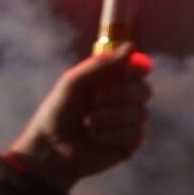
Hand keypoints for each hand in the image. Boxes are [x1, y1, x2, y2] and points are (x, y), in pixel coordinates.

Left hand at [6, 45, 152, 188]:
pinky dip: (111, 135)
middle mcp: (124, 101)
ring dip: (110, 117)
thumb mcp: (74, 82)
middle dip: (120, 95)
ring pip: (140, 114)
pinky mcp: (128, 144)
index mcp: (112, 82)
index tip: (125, 73)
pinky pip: (134, 134)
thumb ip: (102, 64)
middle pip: (144, 91)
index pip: (140, 70)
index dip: (138, 69)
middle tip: (95, 101)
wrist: (49, 147)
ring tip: (87, 123)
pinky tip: (94, 138)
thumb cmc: (58, 112)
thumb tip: (132, 47)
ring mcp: (127, 123)